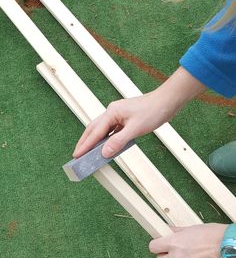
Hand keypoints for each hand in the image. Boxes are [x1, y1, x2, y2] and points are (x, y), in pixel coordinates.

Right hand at [73, 67, 205, 158]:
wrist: (167, 101)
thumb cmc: (153, 111)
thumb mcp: (135, 129)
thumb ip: (118, 141)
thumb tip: (104, 153)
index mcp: (112, 112)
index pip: (95, 132)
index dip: (85, 145)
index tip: (76, 155)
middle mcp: (112, 112)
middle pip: (94, 129)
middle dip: (85, 142)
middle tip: (77, 155)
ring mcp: (118, 115)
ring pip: (102, 130)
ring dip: (94, 141)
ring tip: (87, 152)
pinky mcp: (125, 119)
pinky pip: (111, 130)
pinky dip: (106, 139)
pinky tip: (105, 146)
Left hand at [149, 223, 229, 257]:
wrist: (229, 245)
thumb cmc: (212, 234)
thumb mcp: (192, 228)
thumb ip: (177, 231)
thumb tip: (169, 230)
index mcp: (174, 242)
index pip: (153, 247)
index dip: (156, 246)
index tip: (160, 245)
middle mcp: (177, 256)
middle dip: (164, 257)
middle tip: (171, 253)